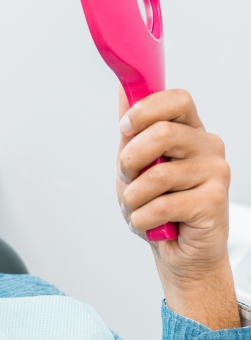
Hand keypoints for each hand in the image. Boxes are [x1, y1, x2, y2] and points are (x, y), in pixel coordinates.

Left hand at [115, 89, 238, 328]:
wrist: (177, 250)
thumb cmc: (157, 203)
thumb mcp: (135, 162)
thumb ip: (132, 129)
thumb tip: (124, 89)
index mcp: (189, 130)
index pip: (177, 99)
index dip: (145, 109)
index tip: (126, 128)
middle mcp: (207, 146)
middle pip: (162, 133)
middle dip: (129, 160)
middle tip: (127, 178)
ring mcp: (215, 172)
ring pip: (158, 174)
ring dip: (133, 197)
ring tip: (138, 206)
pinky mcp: (215, 200)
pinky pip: (163, 204)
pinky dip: (143, 217)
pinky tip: (150, 222)